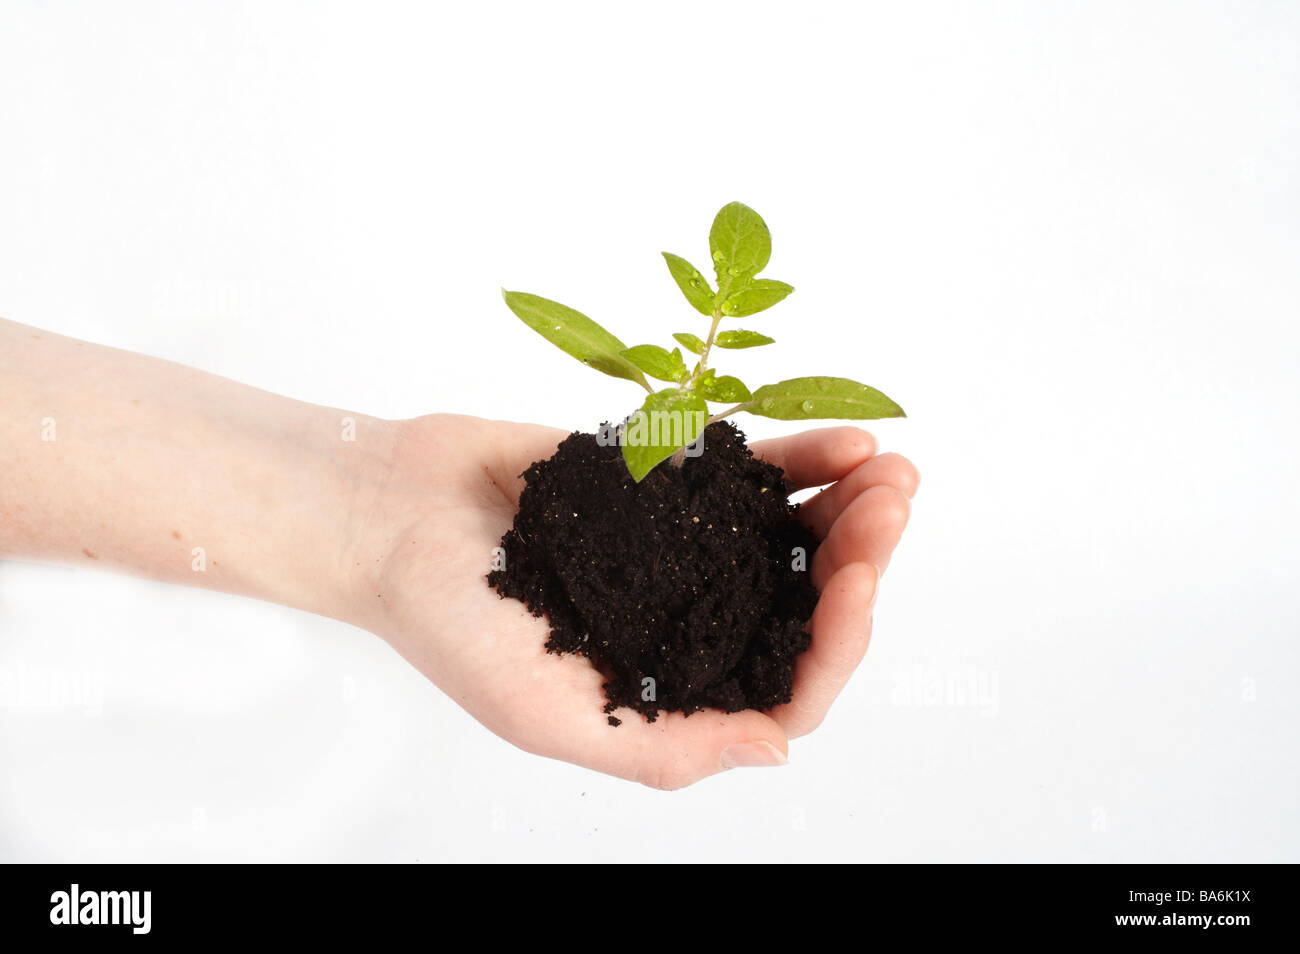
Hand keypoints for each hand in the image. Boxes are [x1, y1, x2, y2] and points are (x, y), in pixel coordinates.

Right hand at [367, 414, 917, 789]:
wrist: (393, 512)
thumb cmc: (450, 621)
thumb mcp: (542, 712)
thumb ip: (659, 748)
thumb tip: (777, 750)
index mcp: (670, 696)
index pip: (784, 690)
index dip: (835, 643)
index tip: (856, 582)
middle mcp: (689, 628)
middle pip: (804, 608)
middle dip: (862, 559)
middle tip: (893, 507)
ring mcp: (687, 557)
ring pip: (792, 540)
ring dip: (851, 508)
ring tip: (893, 471)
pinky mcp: (671, 493)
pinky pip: (754, 480)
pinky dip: (803, 461)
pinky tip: (847, 445)